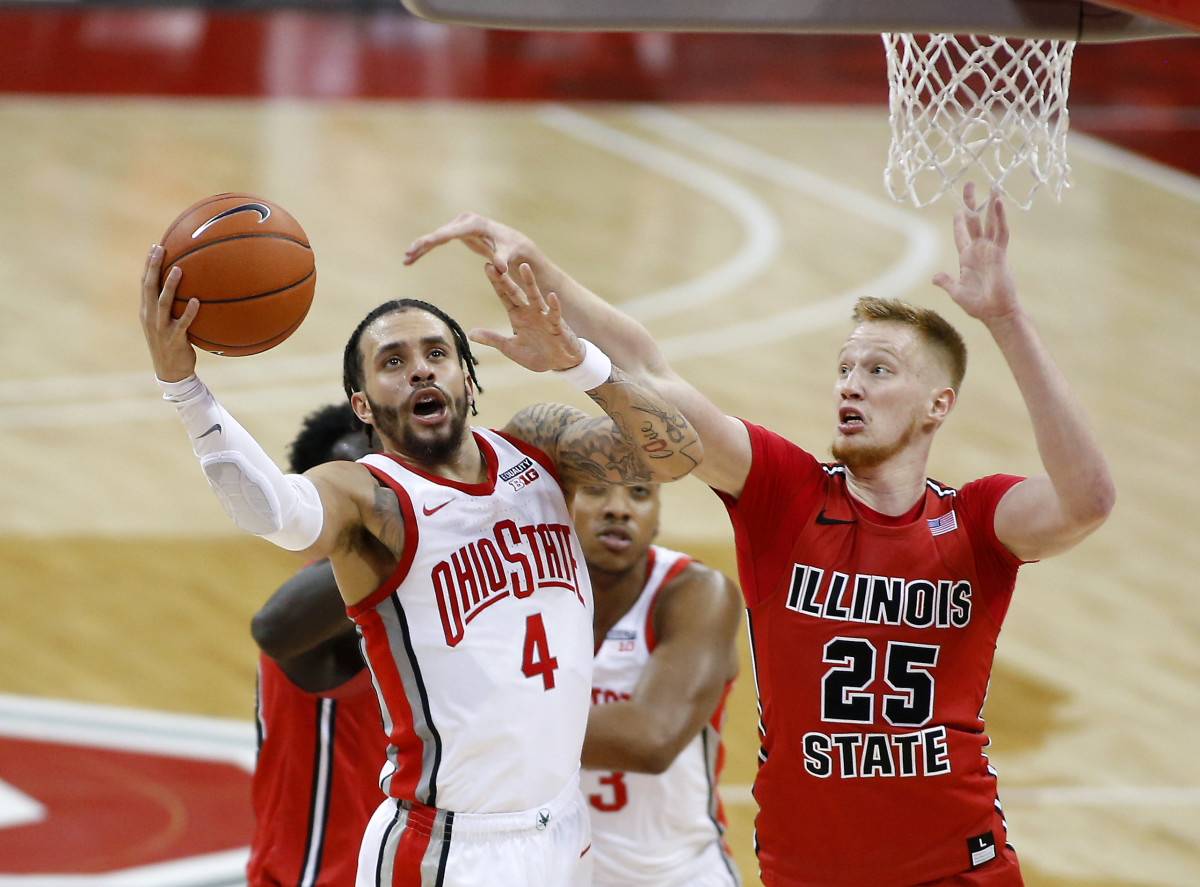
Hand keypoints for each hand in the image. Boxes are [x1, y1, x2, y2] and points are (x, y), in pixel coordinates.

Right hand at [139, 244, 198, 381]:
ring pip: (163, 303)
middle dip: (153, 267)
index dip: (149, 265)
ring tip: (179, 269)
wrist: (171, 371)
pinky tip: (196, 301)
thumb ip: (171, 306)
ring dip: (170, 286)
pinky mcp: (174, 339)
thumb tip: (188, 287)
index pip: (145, 284)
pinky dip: (188, 312)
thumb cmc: (172, 343)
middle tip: (160, 249)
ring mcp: (161, 328)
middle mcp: (150, 317)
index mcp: (146, 311)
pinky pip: (182, 324)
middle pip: (149, 287)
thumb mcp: (167, 323)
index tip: (155, 247)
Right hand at [404, 212, 534, 276]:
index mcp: (475, 224)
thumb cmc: (513, 248)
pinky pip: (438, 241)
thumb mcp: (510, 254)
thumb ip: (503, 259)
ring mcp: (459, 225)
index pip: (453, 232)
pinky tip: (413, 259)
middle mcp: (465, 221)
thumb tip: (499, 268)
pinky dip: (426, 249)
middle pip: (440, 233)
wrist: (514, 243)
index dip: (437, 238)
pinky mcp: (456, 232)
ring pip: (436, 237)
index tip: (424, 243)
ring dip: (421, 248)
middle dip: (423, 244)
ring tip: (406, 260)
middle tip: (408, 254)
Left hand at [468, 262, 584, 372]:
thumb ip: (492, 339)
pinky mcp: (557, 326)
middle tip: (494, 263)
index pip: (505, 297)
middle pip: (515, 293)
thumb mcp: (510, 348)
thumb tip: (470, 334)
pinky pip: (555, 314)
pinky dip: (554, 306)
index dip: (496, 283)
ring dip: (529, 282)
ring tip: (523, 267)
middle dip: (505, 279)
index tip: (487, 266)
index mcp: (517, 316)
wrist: (558, 363)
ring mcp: (543, 317)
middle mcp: (529, 312)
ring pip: (535, 296)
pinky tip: (551, 296)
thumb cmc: (535, 354)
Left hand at [932, 182, 1018, 321]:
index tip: (958, 209)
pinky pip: (1001, 232)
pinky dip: (999, 217)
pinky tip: (998, 203)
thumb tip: (935, 277)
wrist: (996, 313)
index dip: (959, 222)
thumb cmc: (978, 305)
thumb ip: (947, 282)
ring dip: (990, 205)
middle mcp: (979, 250)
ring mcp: (990, 250)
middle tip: (970, 184)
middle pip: (975, 221)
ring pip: (990, 222)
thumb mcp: (957, 292)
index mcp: (967, 258)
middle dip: (972, 203)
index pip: (962, 235)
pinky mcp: (1000, 253)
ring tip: (992, 187)